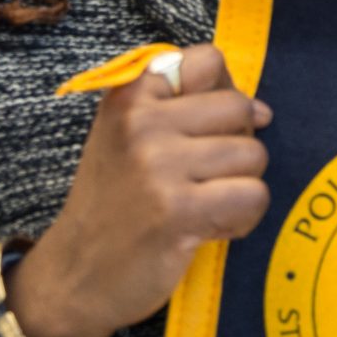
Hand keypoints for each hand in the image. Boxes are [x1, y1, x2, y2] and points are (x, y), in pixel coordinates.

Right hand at [4, 45, 272, 336]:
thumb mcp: (130, 138)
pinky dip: (243, 219)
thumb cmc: (115, 204)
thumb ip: (184, 109)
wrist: (74, 275)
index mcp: (130, 95)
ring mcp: (158, 165)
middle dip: (237, 146)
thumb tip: (262, 111)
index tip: (206, 129)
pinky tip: (209, 228)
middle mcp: (141, 122)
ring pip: (253, 155)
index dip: (223, 94)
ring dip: (240, 187)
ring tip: (203, 205)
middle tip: (203, 178)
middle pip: (240, 109)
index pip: (208, 61)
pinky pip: (253, 197)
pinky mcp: (178, 210)